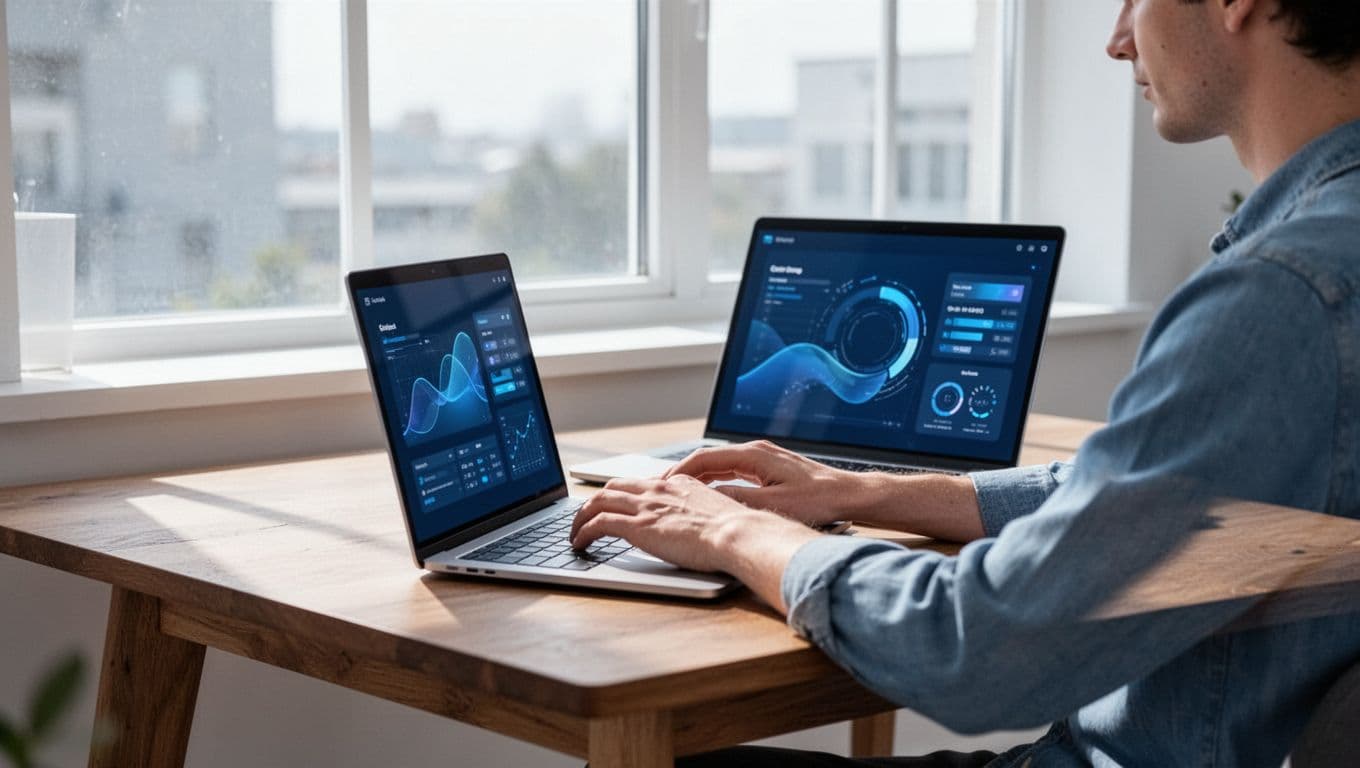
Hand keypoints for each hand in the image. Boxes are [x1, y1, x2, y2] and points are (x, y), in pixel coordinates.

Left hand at [570, 474, 817, 584]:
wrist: (737, 534)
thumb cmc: (738, 532)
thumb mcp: (721, 514)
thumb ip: (706, 515)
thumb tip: (708, 529)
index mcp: (680, 485)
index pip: (643, 483)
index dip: (625, 494)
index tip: (618, 504)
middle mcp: (659, 489)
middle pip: (614, 487)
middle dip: (596, 501)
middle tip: (587, 516)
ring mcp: (646, 506)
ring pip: (598, 501)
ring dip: (581, 516)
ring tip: (574, 532)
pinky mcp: (636, 525)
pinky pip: (598, 524)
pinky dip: (583, 532)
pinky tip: (579, 543)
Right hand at [663, 440, 870, 525]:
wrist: (849, 495)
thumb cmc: (818, 500)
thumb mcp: (773, 505)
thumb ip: (737, 500)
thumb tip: (707, 498)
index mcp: (754, 455)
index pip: (705, 458)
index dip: (679, 472)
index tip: (660, 485)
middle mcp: (756, 451)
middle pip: (708, 458)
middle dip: (682, 473)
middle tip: (660, 488)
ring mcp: (763, 457)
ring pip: (719, 463)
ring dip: (697, 476)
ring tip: (676, 491)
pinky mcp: (769, 467)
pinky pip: (732, 468)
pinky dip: (714, 478)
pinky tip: (706, 492)